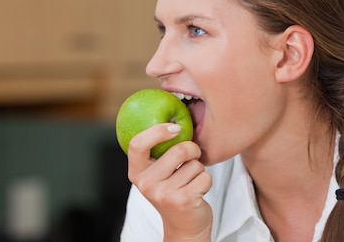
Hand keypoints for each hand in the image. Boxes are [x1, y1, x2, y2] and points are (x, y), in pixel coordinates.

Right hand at [127, 123, 212, 241]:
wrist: (184, 227)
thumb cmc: (173, 191)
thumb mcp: (158, 173)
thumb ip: (158, 152)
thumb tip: (172, 117)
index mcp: (136, 173)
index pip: (137, 144)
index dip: (156, 131)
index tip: (175, 127)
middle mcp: (146, 184)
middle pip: (177, 150)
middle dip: (192, 150)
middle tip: (193, 156)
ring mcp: (164, 194)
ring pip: (194, 164)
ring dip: (199, 170)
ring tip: (191, 181)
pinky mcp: (183, 200)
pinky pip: (205, 177)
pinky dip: (206, 181)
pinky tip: (198, 192)